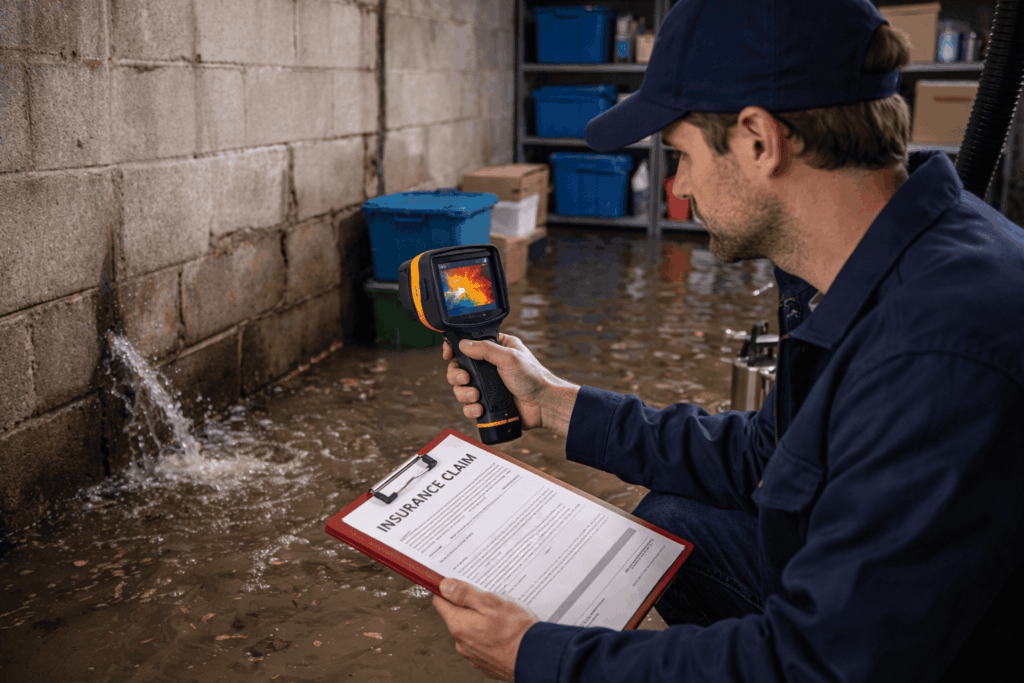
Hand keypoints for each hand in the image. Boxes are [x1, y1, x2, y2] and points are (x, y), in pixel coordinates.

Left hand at [432, 578, 536, 680]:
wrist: (536, 658)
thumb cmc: (515, 631)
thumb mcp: (490, 602)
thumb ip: (464, 594)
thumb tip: (445, 586)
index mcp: (459, 625)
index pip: (440, 602)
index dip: (447, 590)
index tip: (454, 584)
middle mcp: (461, 643)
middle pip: (457, 616)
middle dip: (469, 606)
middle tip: (488, 599)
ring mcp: (473, 655)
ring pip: (470, 630)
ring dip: (481, 621)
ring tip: (501, 616)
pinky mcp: (485, 662)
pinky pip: (481, 643)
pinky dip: (489, 636)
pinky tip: (504, 631)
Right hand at [443, 334, 578, 437]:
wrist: (544, 405)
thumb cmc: (533, 377)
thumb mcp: (509, 357)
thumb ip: (485, 349)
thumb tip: (463, 344)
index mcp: (496, 348)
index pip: (468, 344)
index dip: (455, 349)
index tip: (448, 355)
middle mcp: (489, 366)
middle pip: (459, 369)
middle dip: (456, 376)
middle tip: (465, 379)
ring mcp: (487, 386)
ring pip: (461, 389)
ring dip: (463, 393)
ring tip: (476, 396)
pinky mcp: (488, 404)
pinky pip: (469, 407)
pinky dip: (470, 409)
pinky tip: (479, 409)